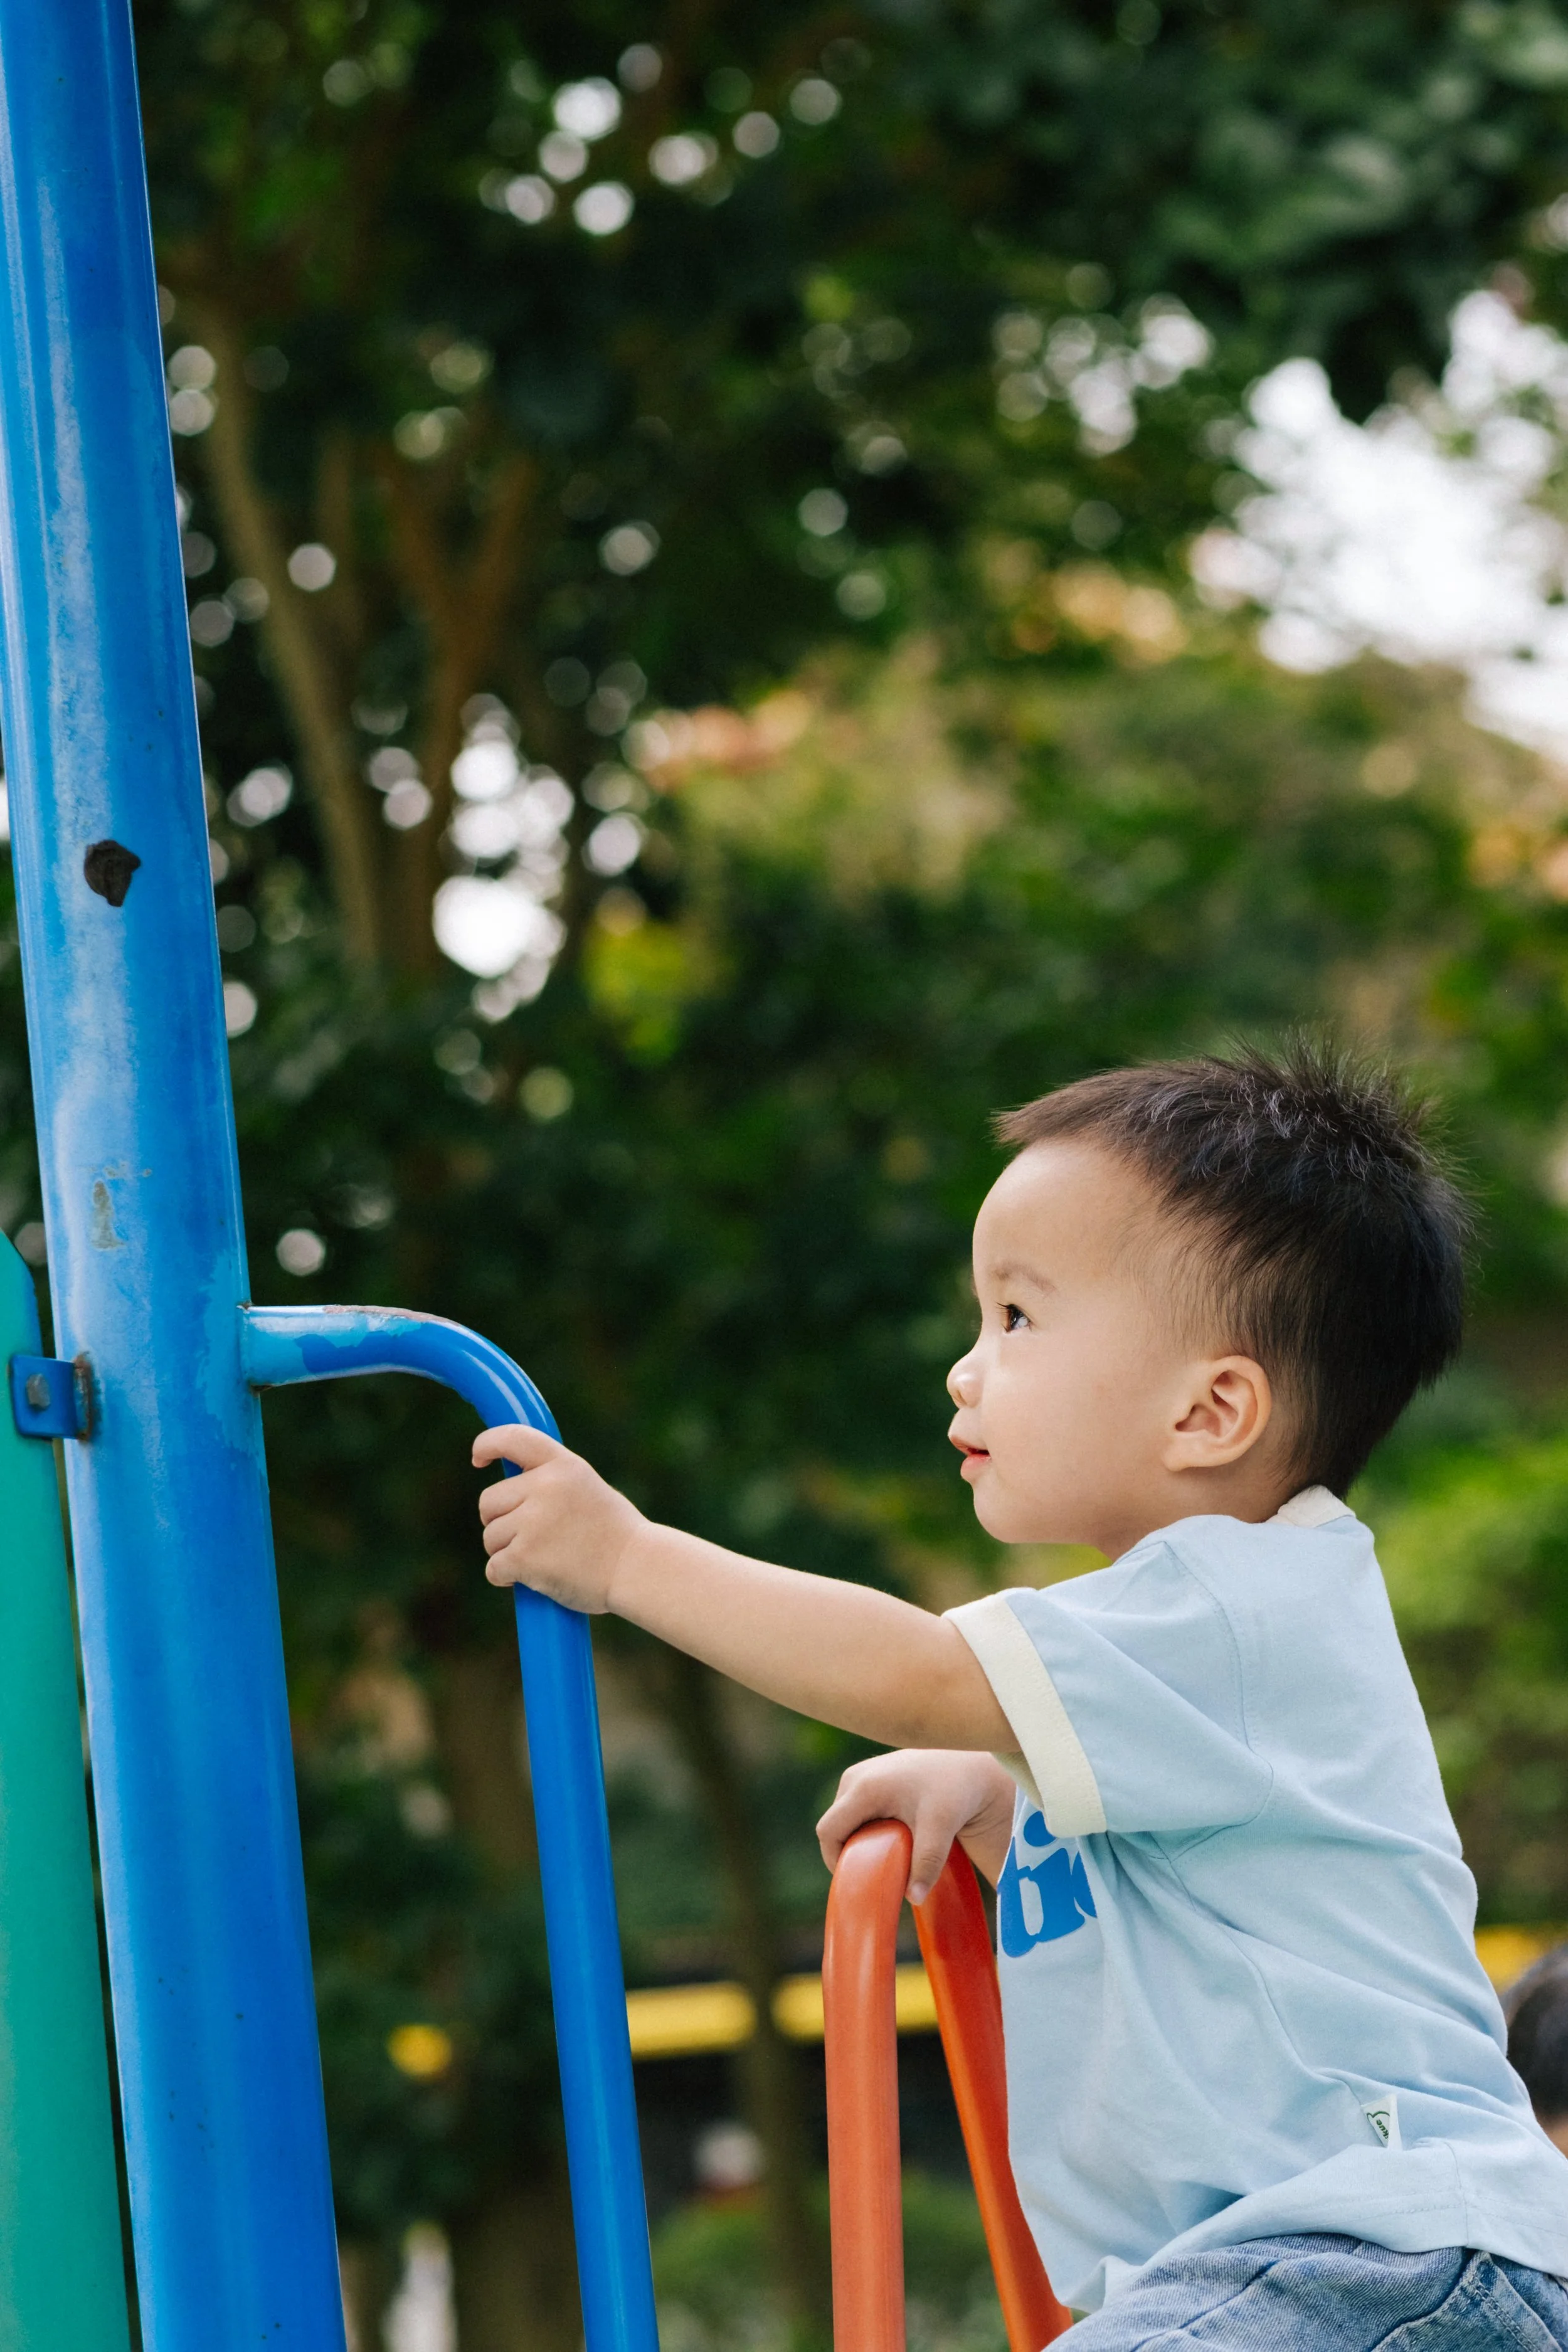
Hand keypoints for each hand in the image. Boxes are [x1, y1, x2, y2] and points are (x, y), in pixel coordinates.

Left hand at [473, 1424, 645, 1613]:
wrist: (638, 1569)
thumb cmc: (616, 1535)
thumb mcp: (587, 1489)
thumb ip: (553, 1483)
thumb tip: (514, 1490)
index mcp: (564, 1465)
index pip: (513, 1438)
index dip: (487, 1444)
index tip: (478, 1458)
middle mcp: (545, 1487)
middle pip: (489, 1501)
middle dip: (499, 1521)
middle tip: (527, 1538)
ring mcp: (533, 1522)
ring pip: (490, 1537)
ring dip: (505, 1552)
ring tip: (541, 1560)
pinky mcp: (524, 1557)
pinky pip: (494, 1567)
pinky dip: (505, 1577)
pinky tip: (530, 1579)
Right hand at [816, 1748, 1017, 1903]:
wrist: (968, 1767)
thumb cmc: (954, 1791)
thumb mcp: (941, 1826)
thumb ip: (927, 1861)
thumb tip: (914, 1898)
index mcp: (863, 1787)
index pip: (829, 1831)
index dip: (834, 1859)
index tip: (856, 1879)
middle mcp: (856, 1776)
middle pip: (834, 1824)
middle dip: (849, 1850)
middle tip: (875, 1870)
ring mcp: (862, 1773)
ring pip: (844, 1816)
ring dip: (858, 1838)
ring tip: (887, 1853)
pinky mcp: (871, 1775)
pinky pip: (855, 1807)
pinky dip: (866, 1825)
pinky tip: (891, 1835)